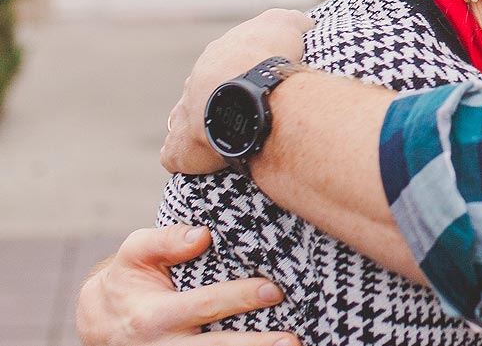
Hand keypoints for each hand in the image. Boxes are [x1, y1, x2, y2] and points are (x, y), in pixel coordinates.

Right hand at [76, 224, 298, 344]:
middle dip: (254, 344)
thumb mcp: (134, 252)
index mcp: (153, 316)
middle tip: (290, 338)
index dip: (240, 298)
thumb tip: (202, 235)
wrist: (101, 322)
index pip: (204, 305)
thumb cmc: (128, 278)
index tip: (274, 289)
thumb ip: (164, 240)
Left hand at [162, 9, 312, 174]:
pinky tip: (206, 164)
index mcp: (219, 55)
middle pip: (202, 89)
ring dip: (203, 127)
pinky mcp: (182, 146)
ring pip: (187, 119)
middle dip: (218, 98)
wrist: (247, 91)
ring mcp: (186, 113)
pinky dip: (186, 157)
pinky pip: (176, 153)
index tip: (257, 83)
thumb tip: (303, 22)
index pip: (224, 62)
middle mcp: (197, 82)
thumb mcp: (285, 25)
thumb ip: (291, 21)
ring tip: (233, 140)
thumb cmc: (267, 58)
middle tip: (248, 113)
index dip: (240, 72)